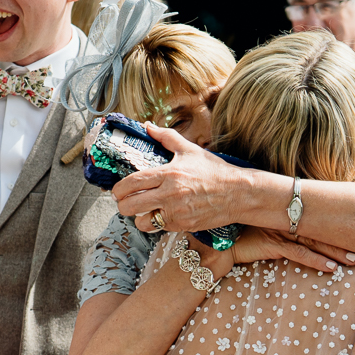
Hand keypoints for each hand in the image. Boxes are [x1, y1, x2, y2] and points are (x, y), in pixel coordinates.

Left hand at [111, 125, 251, 232]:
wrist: (238, 193)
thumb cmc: (215, 171)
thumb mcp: (190, 150)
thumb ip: (167, 137)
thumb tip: (148, 126)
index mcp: (169, 174)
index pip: (133, 182)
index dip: (119, 189)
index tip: (117, 191)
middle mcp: (170, 194)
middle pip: (131, 205)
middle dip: (123, 205)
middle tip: (125, 203)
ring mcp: (176, 212)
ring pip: (143, 221)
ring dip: (139, 218)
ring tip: (143, 212)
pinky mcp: (183, 225)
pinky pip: (160, 228)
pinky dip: (157, 223)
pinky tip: (161, 215)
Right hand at [226, 226, 354, 273]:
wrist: (221, 240)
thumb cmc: (245, 233)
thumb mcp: (270, 228)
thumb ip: (286, 227)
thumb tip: (306, 233)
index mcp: (289, 214)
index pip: (319, 219)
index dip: (338, 226)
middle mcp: (287, 220)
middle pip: (322, 230)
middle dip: (344, 240)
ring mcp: (281, 231)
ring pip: (315, 242)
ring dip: (336, 252)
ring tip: (354, 261)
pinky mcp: (273, 244)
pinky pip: (299, 254)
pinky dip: (316, 261)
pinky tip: (331, 268)